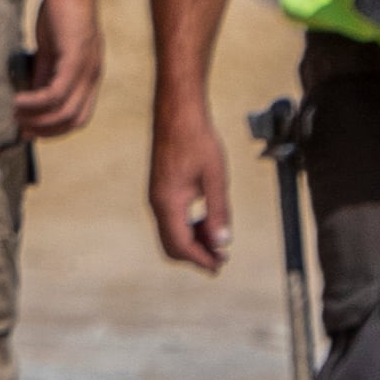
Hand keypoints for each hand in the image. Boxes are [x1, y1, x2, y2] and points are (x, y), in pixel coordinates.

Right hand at [17, 0, 102, 138]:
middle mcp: (92, 76)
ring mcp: (87, 69)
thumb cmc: (59, 12)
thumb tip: (29, 96)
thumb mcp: (50, 49)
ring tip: (13, 116)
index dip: (54, 130)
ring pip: (65, 110)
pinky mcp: (75, 58)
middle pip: (74, 120)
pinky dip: (35, 103)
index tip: (29, 130)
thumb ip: (43, 73)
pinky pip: (56, 92)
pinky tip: (16, 102)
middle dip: (46, 131)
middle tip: (19, 129)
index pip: (78, 117)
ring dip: (37, 119)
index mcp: (88, 76)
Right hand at [147, 101, 233, 273]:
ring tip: (217, 239)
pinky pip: (170, 219)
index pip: (182, 245)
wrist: (178, 113)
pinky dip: (188, 227)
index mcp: (168, 202)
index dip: (201, 259)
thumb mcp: (215, 178)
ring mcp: (157, 196)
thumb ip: (218, 212)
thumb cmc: (197, 140)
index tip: (220, 266)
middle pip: (171, 245)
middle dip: (195, 255)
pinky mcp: (161, 190)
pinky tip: (206, 220)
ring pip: (170, 233)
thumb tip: (222, 242)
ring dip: (193, 241)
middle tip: (220, 259)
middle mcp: (157, 203)